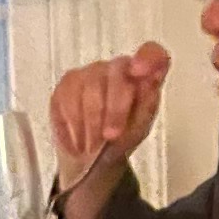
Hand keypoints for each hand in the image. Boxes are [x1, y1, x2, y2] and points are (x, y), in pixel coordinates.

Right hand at [49, 44, 171, 218]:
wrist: (87, 165)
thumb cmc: (117, 148)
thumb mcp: (139, 131)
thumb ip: (146, 101)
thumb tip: (154, 74)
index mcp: (143, 77)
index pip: (152, 54)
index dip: (148, 59)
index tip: (143, 73)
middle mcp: (117, 68)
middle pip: (116, 72)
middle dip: (113, 107)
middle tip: (110, 137)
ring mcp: (87, 74)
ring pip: (88, 84)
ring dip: (90, 119)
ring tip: (92, 143)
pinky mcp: (64, 85)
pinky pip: (65, 96)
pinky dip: (70, 121)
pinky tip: (76, 137)